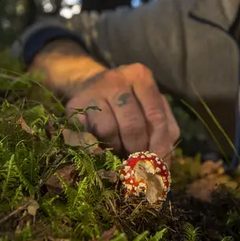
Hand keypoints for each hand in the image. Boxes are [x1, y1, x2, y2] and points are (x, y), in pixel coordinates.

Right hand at [66, 63, 180, 161]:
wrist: (90, 84)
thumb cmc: (129, 100)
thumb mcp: (150, 106)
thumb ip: (164, 130)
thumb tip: (164, 162)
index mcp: (141, 77)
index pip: (156, 115)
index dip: (159, 144)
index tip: (159, 163)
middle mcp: (117, 79)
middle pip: (132, 125)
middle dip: (137, 150)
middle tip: (138, 163)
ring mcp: (93, 92)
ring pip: (108, 131)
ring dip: (116, 148)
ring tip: (119, 149)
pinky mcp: (74, 106)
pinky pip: (85, 136)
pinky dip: (95, 149)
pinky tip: (101, 150)